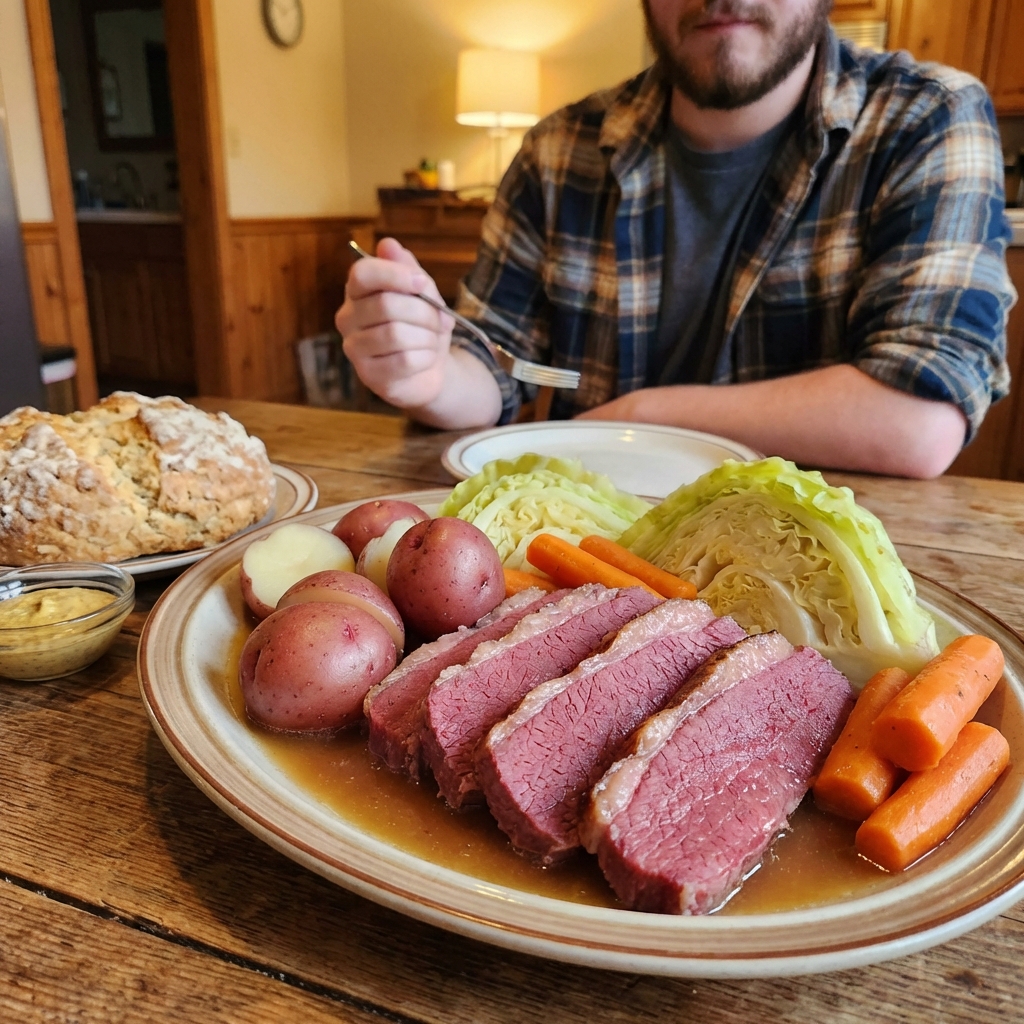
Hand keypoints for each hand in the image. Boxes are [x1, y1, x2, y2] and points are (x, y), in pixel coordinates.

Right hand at [335, 238, 454, 409]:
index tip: (422, 282)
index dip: (395, 274)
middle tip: (440, 321)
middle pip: (386, 305)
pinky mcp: (369, 375)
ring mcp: (354, 349)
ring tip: (433, 340)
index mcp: (357, 291)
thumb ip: (408, 269)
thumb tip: (388, 245)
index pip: (362, 273)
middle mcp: (347, 318)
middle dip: (424, 312)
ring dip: (427, 337)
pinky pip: (403, 361)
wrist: (430, 368)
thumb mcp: (423, 293)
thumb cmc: (422, 326)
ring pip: (395, 335)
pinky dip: (425, 358)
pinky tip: (427, 358)